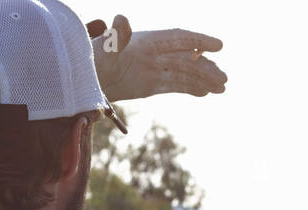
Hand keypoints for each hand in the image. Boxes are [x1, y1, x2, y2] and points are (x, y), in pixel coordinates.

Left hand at [91, 14, 227, 100]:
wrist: (82, 80)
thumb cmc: (92, 61)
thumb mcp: (104, 49)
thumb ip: (116, 36)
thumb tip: (121, 18)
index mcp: (147, 41)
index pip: (178, 39)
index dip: (198, 41)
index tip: (219, 46)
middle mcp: (153, 53)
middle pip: (186, 60)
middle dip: (206, 68)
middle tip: (225, 80)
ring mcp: (152, 69)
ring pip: (183, 73)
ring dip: (203, 80)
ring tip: (222, 89)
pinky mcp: (149, 85)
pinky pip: (174, 85)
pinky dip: (190, 88)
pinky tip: (205, 93)